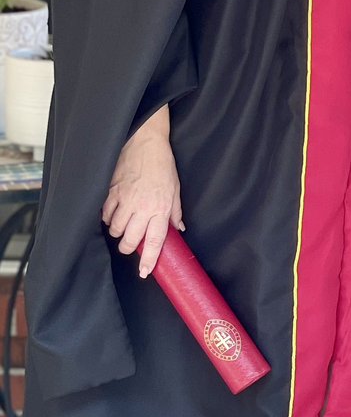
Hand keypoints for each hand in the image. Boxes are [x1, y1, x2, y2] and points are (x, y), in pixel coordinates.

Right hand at [101, 106, 183, 277]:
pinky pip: (105, 214)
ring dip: (118, 232)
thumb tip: (179, 229)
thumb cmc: (162, 165)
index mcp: (160, 208)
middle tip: (130, 242)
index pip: (154, 241)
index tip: (145, 273)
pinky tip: (113, 213)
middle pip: (129, 241)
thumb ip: (175, 211)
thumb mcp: (175, 188)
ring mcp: (125, 200)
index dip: (149, 260)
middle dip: (128, 247)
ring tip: (123, 225)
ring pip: (115, 230)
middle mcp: (142, 207)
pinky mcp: (112, 192)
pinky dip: (108, 217)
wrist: (145, 143)